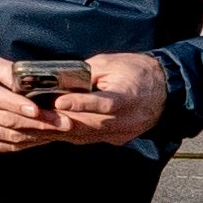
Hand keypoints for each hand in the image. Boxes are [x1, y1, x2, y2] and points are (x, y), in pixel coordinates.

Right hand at [0, 48, 54, 155]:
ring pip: (8, 136)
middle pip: (5, 120)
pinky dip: (25, 143)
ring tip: (59, 130)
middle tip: (64, 122)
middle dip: (38, 122)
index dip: (16, 104)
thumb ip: (0, 67)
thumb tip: (26, 78)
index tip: (37, 109)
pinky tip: (41, 138)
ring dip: (36, 135)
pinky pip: (3, 147)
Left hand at [41, 52, 172, 145]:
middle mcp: (127, 120)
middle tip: (36, 116)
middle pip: (90, 125)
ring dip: (62, 132)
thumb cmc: (136, 71)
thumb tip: (59, 80)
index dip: (81, 104)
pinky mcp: (118, 138)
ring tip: (38, 125)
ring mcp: (123, 132)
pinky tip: (53, 131)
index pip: (104, 104)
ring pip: (87, 136)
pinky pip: (91, 139)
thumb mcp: (110, 63)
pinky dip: (72, 135)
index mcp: (128, 96)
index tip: (59, 102)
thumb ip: (86, 73)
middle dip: (61, 122)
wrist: (166, 89)